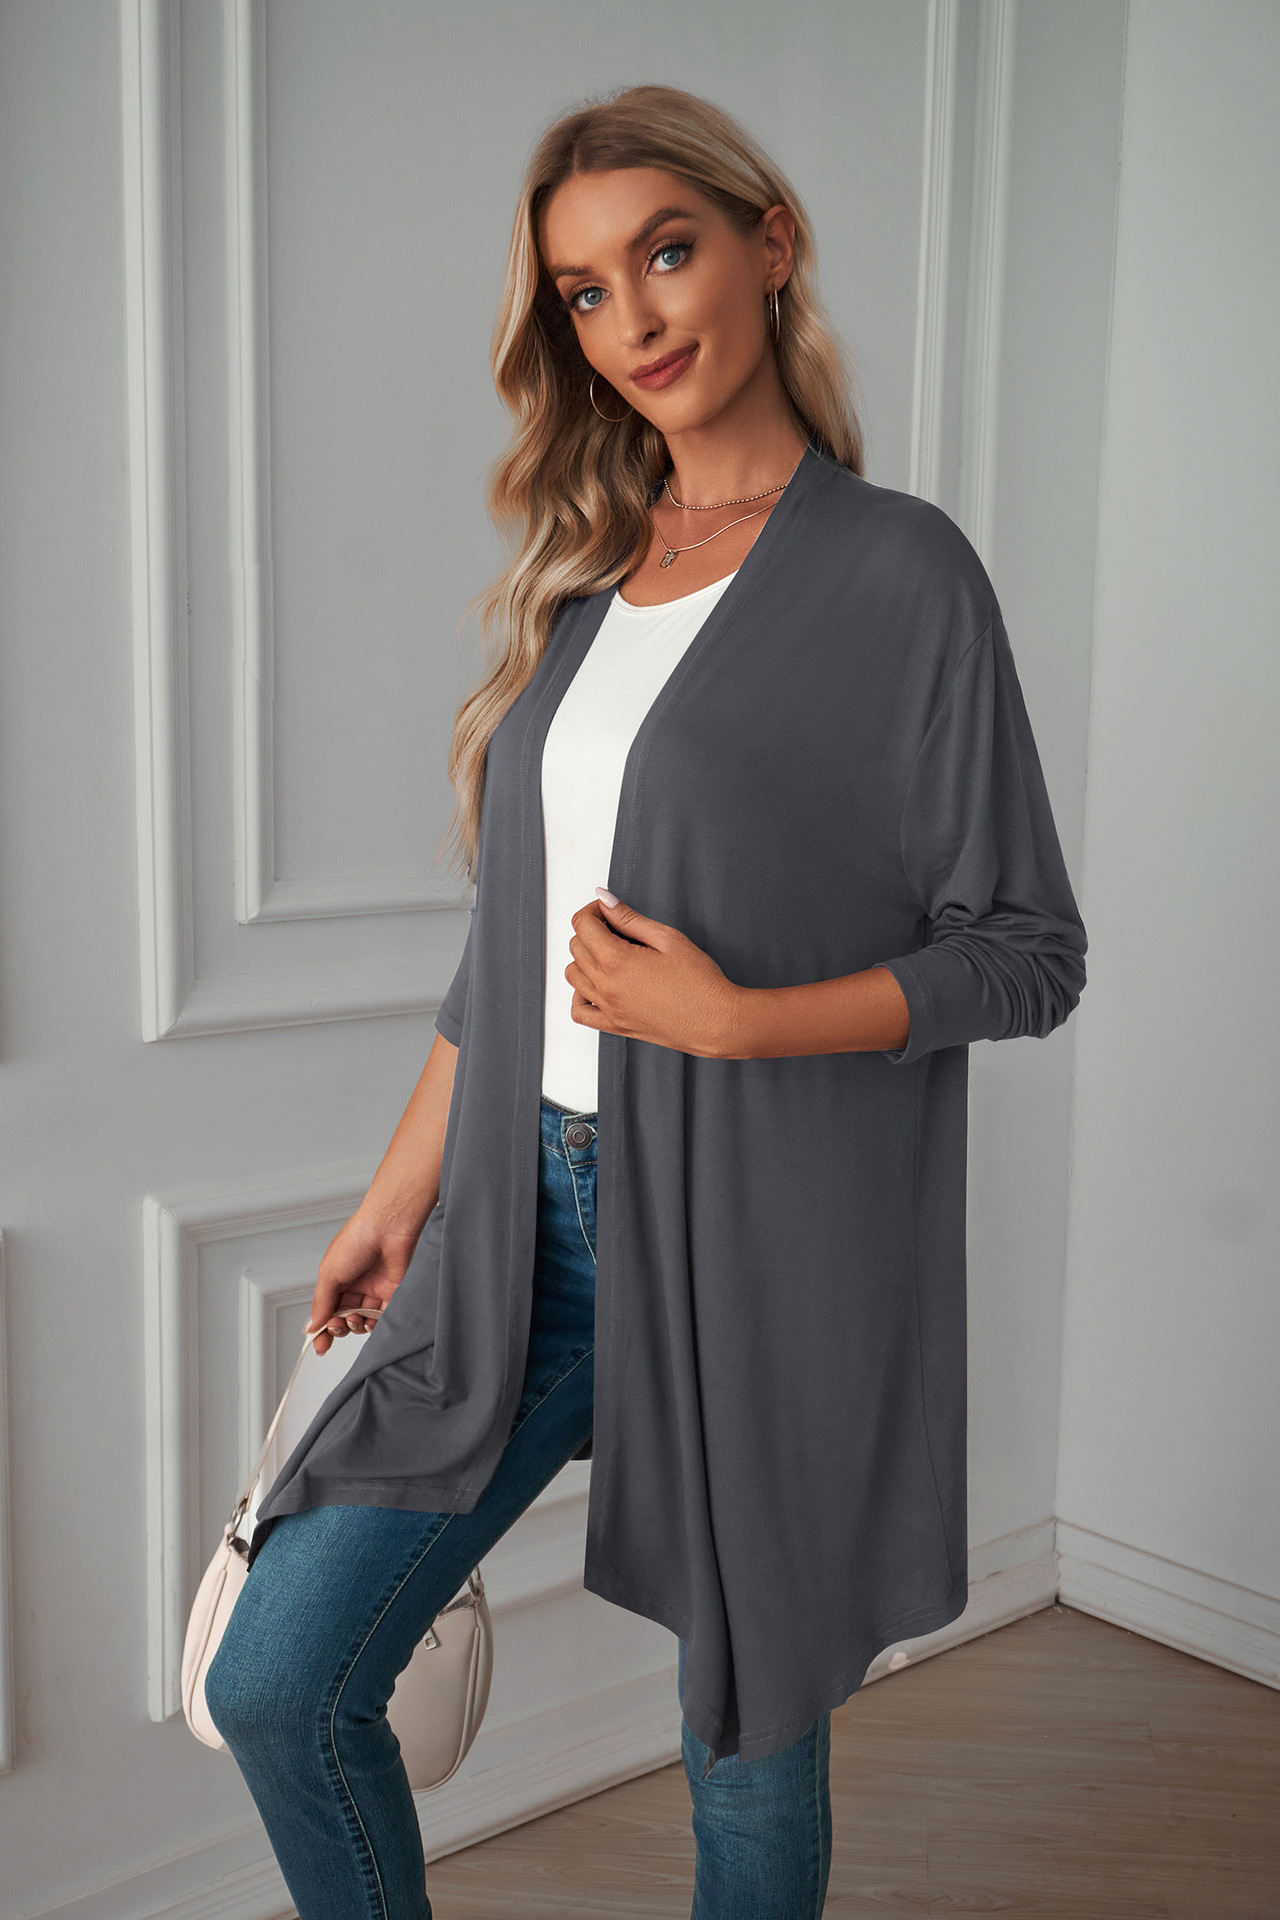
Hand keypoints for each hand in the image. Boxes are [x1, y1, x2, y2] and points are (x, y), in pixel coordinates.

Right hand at [306, 1210, 421, 1356]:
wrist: (389, 1226)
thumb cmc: (356, 1240)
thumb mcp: (329, 1273)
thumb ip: (321, 1303)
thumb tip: (312, 1326)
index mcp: (335, 1279)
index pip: (326, 1310)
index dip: (321, 1329)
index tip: (319, 1346)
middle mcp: (354, 1285)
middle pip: (343, 1317)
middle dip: (337, 1328)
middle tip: (337, 1326)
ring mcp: (373, 1289)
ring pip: (362, 1320)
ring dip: (355, 1326)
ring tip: (354, 1319)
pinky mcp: (392, 1292)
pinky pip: (382, 1316)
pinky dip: (374, 1324)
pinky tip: (369, 1322)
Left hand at [564, 889, 743, 1056]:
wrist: (714, 1021)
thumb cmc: (699, 983)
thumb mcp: (667, 939)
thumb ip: (630, 918)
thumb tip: (606, 901)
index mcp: (617, 961)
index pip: (583, 925)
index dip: (594, 910)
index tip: (608, 910)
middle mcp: (606, 986)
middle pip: (576, 947)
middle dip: (591, 930)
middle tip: (616, 927)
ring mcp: (608, 1008)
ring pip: (573, 975)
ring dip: (584, 958)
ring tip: (610, 953)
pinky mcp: (615, 1025)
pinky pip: (579, 1011)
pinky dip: (580, 994)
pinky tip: (596, 985)